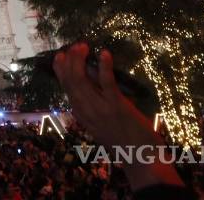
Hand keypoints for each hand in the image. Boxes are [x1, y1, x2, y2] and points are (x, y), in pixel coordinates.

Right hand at [53, 43, 181, 190]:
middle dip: (70, 61)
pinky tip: (103, 53)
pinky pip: (107, 84)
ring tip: (83, 46)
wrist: (141, 158)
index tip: (61, 55)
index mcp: (81, 114)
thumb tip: (92, 75)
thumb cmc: (124, 140)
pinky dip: (104, 67)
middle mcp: (86, 111)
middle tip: (75, 45)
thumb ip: (95, 101)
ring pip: (82, 81)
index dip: (61, 70)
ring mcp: (101, 109)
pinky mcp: (117, 107)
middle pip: (71, 82)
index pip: (65, 88)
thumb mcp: (101, 122)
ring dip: (81, 61)